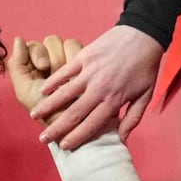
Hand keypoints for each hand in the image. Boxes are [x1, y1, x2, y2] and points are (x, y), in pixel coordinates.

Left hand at [8, 34, 81, 115]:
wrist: (75, 127)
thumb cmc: (48, 113)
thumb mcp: (26, 92)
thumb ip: (17, 65)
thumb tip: (18, 38)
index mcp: (35, 65)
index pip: (35, 45)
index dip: (38, 52)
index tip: (43, 67)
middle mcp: (52, 60)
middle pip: (52, 41)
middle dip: (54, 58)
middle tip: (57, 74)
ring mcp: (70, 61)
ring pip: (69, 43)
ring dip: (69, 59)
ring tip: (72, 80)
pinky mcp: (87, 65)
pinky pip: (84, 50)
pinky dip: (81, 61)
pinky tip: (81, 76)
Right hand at [30, 25, 162, 149]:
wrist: (144, 34)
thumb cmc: (146, 67)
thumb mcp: (145, 95)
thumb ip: (133, 118)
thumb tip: (121, 139)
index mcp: (114, 100)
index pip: (91, 125)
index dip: (77, 137)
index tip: (64, 146)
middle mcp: (99, 89)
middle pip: (74, 113)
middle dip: (57, 128)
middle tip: (43, 139)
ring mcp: (90, 72)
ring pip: (65, 93)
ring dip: (48, 106)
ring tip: (34, 116)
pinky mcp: (85, 56)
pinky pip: (65, 71)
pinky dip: (53, 81)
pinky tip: (42, 90)